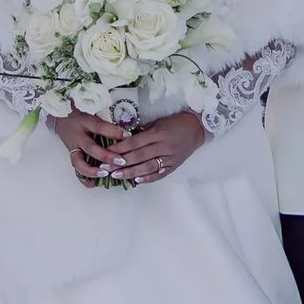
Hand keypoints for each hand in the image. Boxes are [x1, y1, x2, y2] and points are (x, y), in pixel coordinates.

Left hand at [46, 107, 208, 187]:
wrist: (197, 129)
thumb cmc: (175, 122)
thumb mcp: (158, 122)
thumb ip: (143, 132)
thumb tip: (124, 139)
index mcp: (158, 133)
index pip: (135, 142)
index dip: (120, 148)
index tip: (106, 152)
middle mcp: (164, 146)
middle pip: (138, 156)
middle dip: (120, 162)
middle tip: (105, 167)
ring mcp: (170, 158)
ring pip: (147, 167)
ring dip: (130, 172)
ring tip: (116, 175)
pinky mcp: (174, 166)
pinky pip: (160, 174)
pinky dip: (148, 178)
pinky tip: (136, 181)